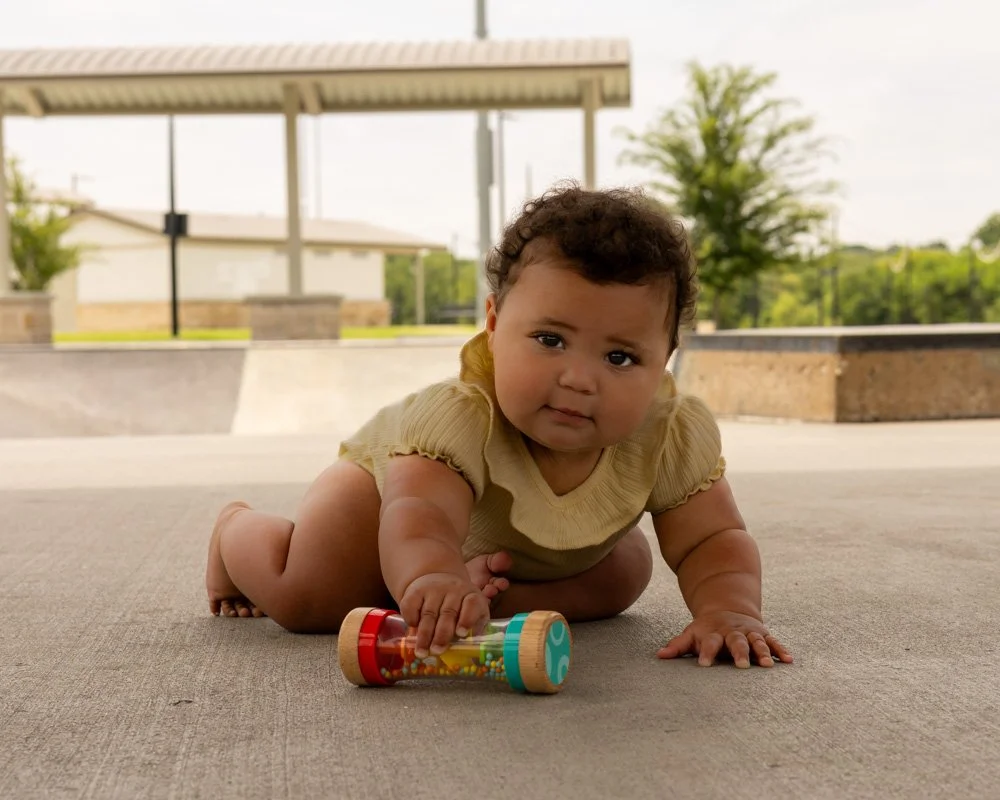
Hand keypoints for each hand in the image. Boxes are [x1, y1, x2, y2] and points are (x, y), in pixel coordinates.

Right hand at [398, 572, 490, 657]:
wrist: (437, 579)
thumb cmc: (458, 605)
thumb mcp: (472, 612)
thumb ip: (474, 628)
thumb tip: (470, 651)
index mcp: (471, 595)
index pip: (472, 604)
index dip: (467, 619)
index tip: (461, 634)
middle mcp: (453, 589)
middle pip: (448, 613)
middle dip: (442, 635)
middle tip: (437, 651)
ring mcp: (433, 589)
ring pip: (428, 614)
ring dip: (424, 635)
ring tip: (422, 652)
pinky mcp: (415, 591)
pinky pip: (411, 607)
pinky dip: (411, 621)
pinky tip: (413, 633)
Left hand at [658, 611, 792, 667]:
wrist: (728, 609)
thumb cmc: (706, 630)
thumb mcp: (691, 634)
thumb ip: (677, 645)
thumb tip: (659, 656)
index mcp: (714, 633)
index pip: (709, 643)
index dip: (706, 653)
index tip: (704, 666)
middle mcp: (733, 632)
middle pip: (736, 641)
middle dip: (739, 653)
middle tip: (741, 666)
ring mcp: (749, 632)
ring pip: (757, 641)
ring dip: (762, 652)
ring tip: (766, 666)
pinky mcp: (763, 634)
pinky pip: (773, 642)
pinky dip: (781, 650)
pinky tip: (789, 660)